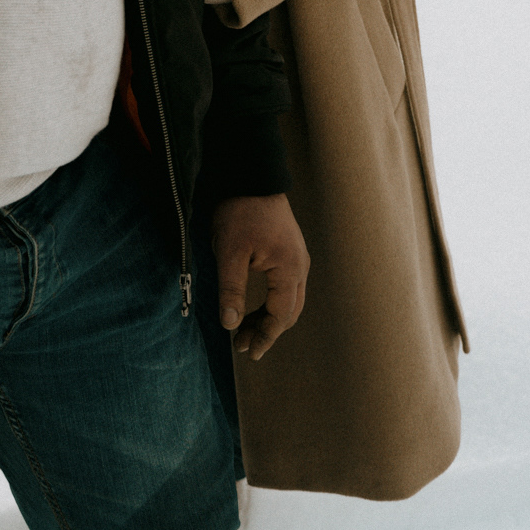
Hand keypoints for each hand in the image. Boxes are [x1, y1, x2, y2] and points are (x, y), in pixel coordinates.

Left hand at [210, 193, 308, 361]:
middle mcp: (300, 266)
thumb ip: (231, 290)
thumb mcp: (229, 252)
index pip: (280, 316)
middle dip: (266, 331)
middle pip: (289, 312)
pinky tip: (253, 307)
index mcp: (289, 269)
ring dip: (269, 318)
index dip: (265, 337)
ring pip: (289, 300)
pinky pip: (286, 286)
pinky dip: (271, 302)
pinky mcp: (290, 250)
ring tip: (244, 330)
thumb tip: (229, 324)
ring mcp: (297, 257)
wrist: (252, 175)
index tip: (249, 353)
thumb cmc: (240, 211)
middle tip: (242, 345)